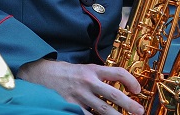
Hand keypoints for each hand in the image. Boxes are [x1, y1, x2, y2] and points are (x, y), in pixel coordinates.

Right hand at [17, 59, 143, 114]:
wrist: (40, 74)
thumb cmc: (65, 73)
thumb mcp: (84, 69)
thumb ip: (99, 77)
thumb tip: (118, 87)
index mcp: (92, 70)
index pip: (117, 72)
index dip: (130, 80)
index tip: (138, 89)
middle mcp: (87, 82)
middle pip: (113, 95)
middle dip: (129, 104)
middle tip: (139, 111)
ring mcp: (79, 96)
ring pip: (102, 109)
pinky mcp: (70, 106)